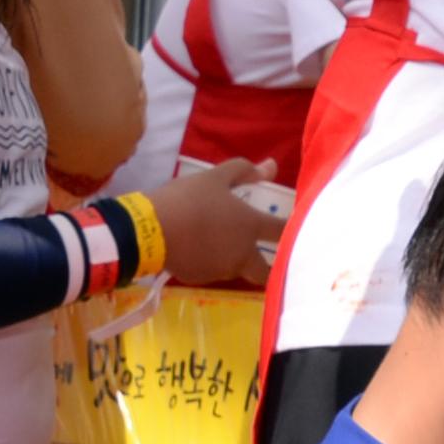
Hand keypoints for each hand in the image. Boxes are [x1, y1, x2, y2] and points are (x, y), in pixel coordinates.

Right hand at [143, 158, 284, 284]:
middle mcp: (242, 254)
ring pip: (236, 270)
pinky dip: (207, 262)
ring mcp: (220, 270)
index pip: (283, 231)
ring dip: (232, 260)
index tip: (296, 230)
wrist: (148, 231)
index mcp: (250, 227)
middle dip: (268, 268)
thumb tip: (272, 166)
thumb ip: (245, 171)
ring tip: (213, 242)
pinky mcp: (198, 278)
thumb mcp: (214, 178)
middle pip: (266, 271)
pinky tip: (194, 248)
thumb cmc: (186, 200)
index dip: (293, 230)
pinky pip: (210, 271)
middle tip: (261, 256)